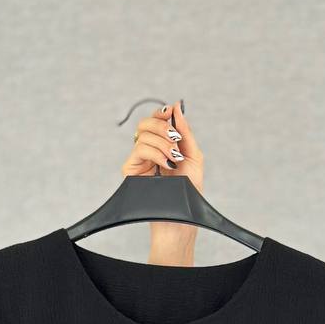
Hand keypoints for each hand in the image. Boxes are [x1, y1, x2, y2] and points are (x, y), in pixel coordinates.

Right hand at [120, 100, 205, 256]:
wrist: (182, 216)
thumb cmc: (189, 191)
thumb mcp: (193, 157)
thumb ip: (185, 132)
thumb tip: (177, 107)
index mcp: (163, 147)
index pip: (155, 122)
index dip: (160, 114)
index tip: (170, 112)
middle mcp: (149, 152)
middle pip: (145, 124)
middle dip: (162, 126)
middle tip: (175, 139)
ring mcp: (139, 161)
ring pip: (142, 135)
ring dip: (163, 143)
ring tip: (174, 158)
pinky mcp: (131, 170)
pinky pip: (139, 149)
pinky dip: (155, 153)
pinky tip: (166, 164)